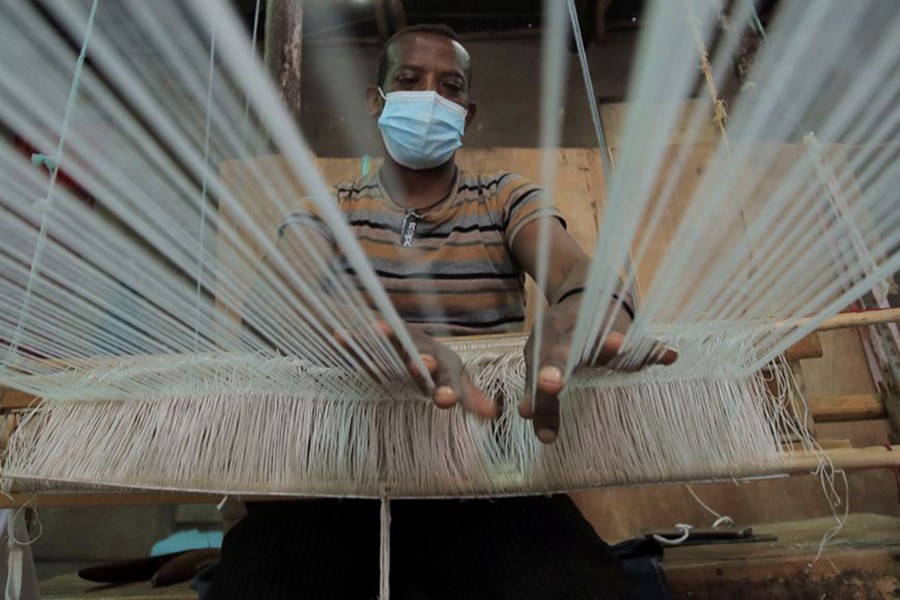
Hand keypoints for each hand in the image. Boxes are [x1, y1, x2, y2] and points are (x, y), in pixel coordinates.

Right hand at [337, 320, 496, 418]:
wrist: (400, 333)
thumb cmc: (430, 362)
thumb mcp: (450, 378)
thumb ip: (467, 395)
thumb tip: (493, 413)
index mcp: (441, 361)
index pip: (449, 375)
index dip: (448, 388)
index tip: (446, 401)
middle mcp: (420, 348)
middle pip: (422, 354)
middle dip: (422, 361)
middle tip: (423, 364)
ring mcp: (396, 341)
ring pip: (393, 340)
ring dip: (386, 336)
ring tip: (377, 330)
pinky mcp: (372, 338)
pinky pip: (362, 340)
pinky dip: (351, 338)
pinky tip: (340, 336)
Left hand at [518, 298, 676, 443]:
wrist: (588, 293)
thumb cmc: (561, 335)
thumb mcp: (542, 357)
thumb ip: (539, 394)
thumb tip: (544, 436)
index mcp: (549, 335)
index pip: (538, 367)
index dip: (533, 388)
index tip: (526, 413)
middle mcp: (571, 329)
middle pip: (564, 348)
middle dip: (557, 365)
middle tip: (548, 384)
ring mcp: (601, 329)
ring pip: (604, 338)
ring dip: (610, 344)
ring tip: (618, 344)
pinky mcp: (629, 331)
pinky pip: (642, 341)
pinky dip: (654, 349)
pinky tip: (669, 357)